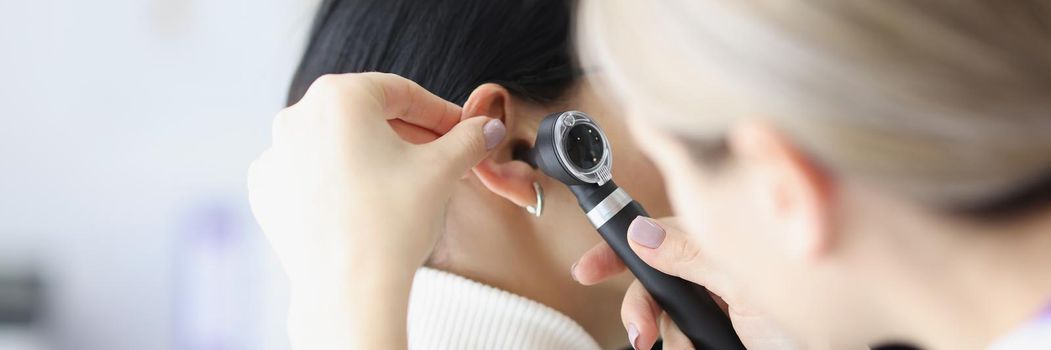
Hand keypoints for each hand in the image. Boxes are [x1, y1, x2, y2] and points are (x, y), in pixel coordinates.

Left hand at [246, 73, 504, 348]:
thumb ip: (469, 138)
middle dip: (408, 134)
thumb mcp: (443, 170)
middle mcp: (296, 116)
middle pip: (367, 116)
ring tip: (407, 183)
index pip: (402, 93)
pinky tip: (366, 202)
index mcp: (338, 96)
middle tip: (442, 157)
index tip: (463, 131)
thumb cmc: (392, 223)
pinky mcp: (266, 190)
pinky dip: (339, 180)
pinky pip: (310, 173)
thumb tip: (487, 128)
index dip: (441, 113)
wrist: (349, 291)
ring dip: (374, 156)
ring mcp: (275, 154)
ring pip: (338, 144)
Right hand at [571, 216, 799, 349]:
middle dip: (640, 308)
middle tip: (641, 333)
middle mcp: (715, 269)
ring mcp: (717, 303)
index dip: (619, 249)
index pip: (658, 233)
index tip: (587, 269)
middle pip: (654, 281)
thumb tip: (642, 232)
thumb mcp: (745, 282)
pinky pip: (681, 338)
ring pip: (666, 317)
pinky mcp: (718, 333)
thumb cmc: (811, 311)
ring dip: (667, 336)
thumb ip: (692, 255)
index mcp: (721, 241)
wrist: (848, 346)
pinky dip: (679, 345)